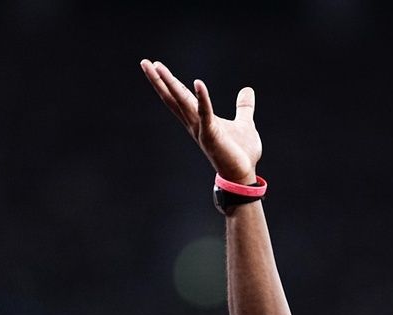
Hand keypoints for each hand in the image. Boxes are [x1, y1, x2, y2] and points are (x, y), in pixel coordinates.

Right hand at [140, 59, 260, 183]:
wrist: (243, 175)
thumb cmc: (242, 153)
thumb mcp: (245, 123)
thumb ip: (243, 107)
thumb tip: (247, 90)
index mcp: (200, 120)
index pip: (180, 97)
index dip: (168, 82)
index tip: (156, 65)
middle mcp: (195, 124)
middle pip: (173, 98)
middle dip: (159, 80)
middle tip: (145, 62)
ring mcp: (201, 129)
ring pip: (182, 102)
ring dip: (170, 84)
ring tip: (158, 67)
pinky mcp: (212, 135)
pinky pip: (206, 113)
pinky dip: (203, 98)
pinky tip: (198, 82)